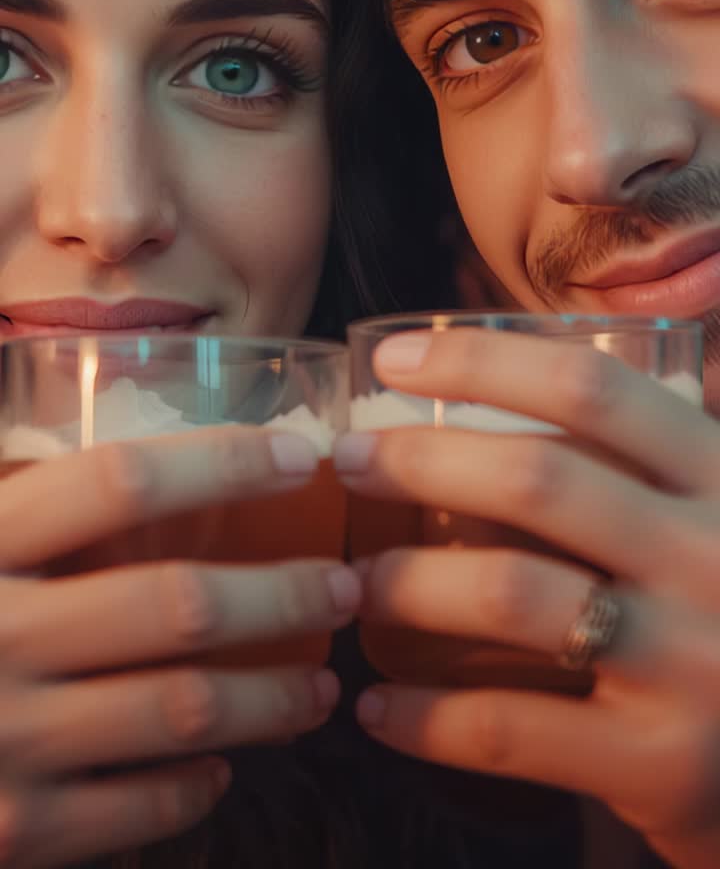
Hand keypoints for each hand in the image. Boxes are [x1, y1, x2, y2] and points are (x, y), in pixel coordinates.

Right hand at [0, 428, 360, 867]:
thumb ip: (14, 491)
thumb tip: (77, 409)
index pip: (118, 483)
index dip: (221, 463)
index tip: (301, 457)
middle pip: (175, 602)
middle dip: (282, 593)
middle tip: (344, 584)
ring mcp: (4, 739)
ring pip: (180, 708)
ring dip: (269, 697)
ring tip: (318, 684)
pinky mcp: (11, 831)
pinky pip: (136, 810)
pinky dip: (193, 786)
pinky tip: (220, 765)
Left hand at [336, 328, 719, 868]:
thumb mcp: (713, 509)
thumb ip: (647, 455)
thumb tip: (503, 379)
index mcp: (719, 475)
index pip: (591, 389)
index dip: (481, 362)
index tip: (393, 358)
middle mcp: (711, 556)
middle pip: (535, 478)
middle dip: (417, 460)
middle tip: (349, 462)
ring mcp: (691, 662)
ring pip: (510, 594)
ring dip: (407, 582)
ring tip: (358, 583)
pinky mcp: (662, 763)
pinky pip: (509, 731)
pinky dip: (425, 718)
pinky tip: (378, 706)